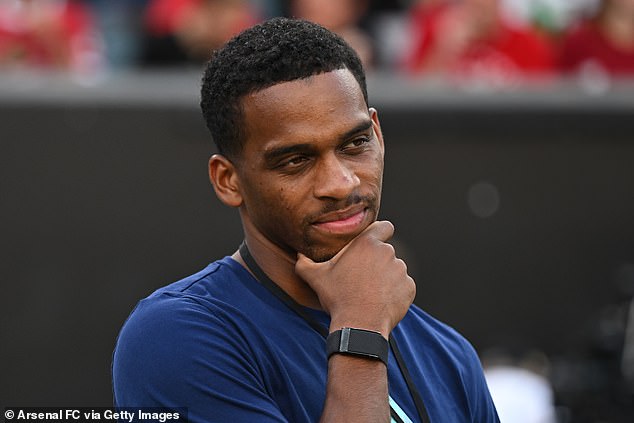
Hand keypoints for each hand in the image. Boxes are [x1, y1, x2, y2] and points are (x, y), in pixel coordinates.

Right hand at [295, 221, 415, 336]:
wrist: (359, 325)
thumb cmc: (338, 298)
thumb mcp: (316, 278)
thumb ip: (305, 263)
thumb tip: (298, 255)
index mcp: (367, 244)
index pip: (384, 226)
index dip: (380, 233)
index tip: (373, 244)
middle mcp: (388, 253)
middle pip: (386, 252)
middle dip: (377, 262)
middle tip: (363, 277)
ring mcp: (401, 271)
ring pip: (395, 270)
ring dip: (387, 278)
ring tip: (371, 293)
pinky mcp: (409, 288)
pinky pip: (403, 287)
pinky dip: (395, 293)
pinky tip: (380, 302)